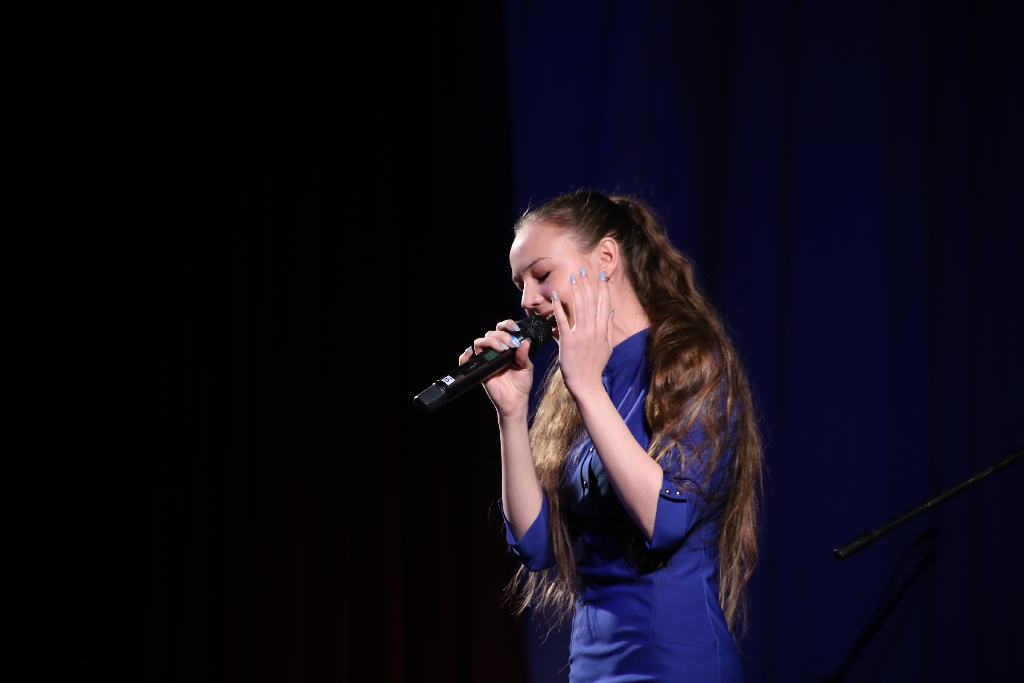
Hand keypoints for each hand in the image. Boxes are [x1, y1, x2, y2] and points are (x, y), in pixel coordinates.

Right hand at [459, 320, 533, 417]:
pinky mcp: (479, 369)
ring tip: (503, 349)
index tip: (515, 329)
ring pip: (479, 342)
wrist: (515, 401)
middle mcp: (494, 351)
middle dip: (502, 335)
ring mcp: (486, 359)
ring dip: (490, 342)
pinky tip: (472, 353)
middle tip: (512, 344)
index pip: (502, 329)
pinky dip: (465, 356)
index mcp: (506, 347)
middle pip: (490, 334)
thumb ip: (524, 354)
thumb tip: (525, 341)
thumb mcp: (526, 367)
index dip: (507, 325)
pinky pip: (466, 360)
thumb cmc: (521, 384)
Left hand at [551, 266, 613, 397]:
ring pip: (579, 307)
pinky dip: (559, 307)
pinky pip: (563, 320)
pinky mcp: (568, 340)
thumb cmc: (595, 366)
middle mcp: (594, 329)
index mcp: (603, 329)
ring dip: (575, 290)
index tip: (599, 274)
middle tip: (582, 269)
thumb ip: (609, 327)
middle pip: (591, 301)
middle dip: (587, 283)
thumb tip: (611, 310)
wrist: (587, 383)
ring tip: (572, 276)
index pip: (604, 303)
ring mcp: (581, 334)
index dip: (602, 287)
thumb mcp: (608, 346)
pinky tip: (555, 295)